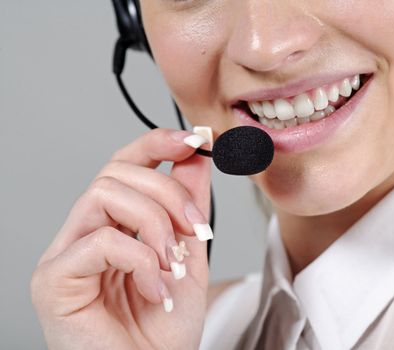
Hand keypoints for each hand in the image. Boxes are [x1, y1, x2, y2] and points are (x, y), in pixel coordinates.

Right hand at [31, 128, 212, 349]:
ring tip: (172, 264)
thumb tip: (196, 155)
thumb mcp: (187, 254)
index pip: (123, 166)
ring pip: (104, 194)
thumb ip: (187, 204)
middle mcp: (83, 233)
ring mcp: (64, 254)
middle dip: (168, 193)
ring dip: (155, 224)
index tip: (194, 140)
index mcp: (112, 225)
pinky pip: (100, 240)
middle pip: (116, 173)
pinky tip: (155, 289)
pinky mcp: (54, 280)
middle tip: (197, 229)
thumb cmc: (164, 328)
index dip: (156, 143)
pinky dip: (140, 259)